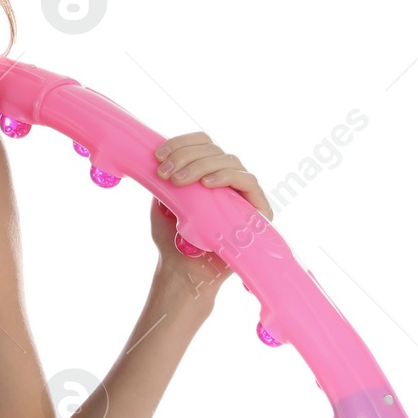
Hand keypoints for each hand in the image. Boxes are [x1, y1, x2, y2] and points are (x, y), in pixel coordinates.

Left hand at [148, 132, 271, 303]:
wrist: (184, 275)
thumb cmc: (172, 242)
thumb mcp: (161, 204)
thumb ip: (165, 180)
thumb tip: (162, 156)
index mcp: (206, 175)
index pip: (203, 145)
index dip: (182, 143)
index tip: (159, 155)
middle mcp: (227, 182)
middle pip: (215, 149)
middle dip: (187, 155)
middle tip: (165, 172)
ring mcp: (243, 195)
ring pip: (231, 161)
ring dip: (202, 165)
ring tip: (179, 180)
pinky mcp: (258, 211)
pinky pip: (249, 182)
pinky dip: (228, 177)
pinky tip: (208, 184)